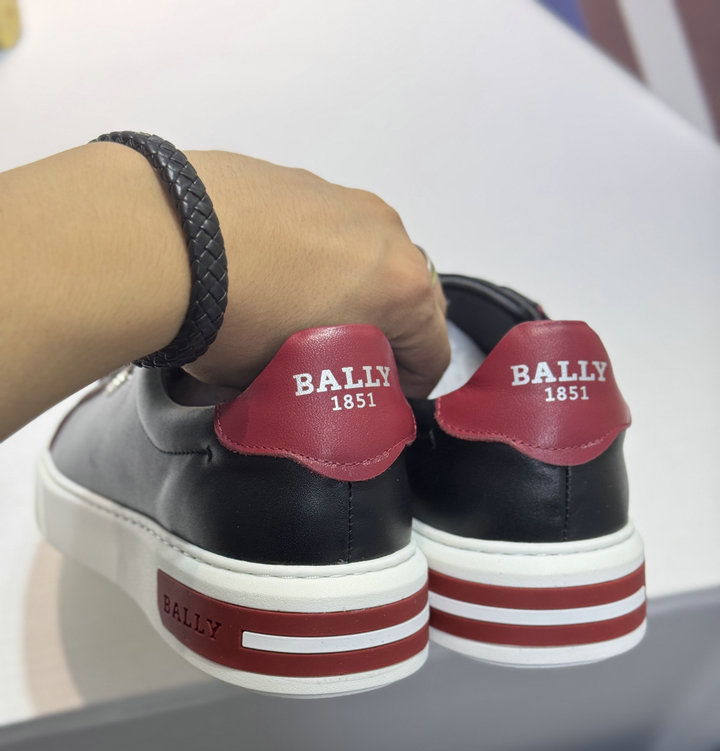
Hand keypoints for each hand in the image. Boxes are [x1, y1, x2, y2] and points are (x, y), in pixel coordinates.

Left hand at [184, 152, 448, 397]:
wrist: (161, 238)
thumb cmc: (233, 318)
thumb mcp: (282, 382)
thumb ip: (317, 390)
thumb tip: (296, 400)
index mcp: (400, 290)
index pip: (433, 353)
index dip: (410, 389)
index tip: (382, 399)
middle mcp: (385, 236)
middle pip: (410, 297)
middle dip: (387, 333)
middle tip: (347, 361)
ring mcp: (342, 199)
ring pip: (367, 256)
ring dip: (349, 289)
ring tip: (300, 313)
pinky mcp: (297, 180)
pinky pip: (324, 227)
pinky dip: (312, 255)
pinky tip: (265, 273)